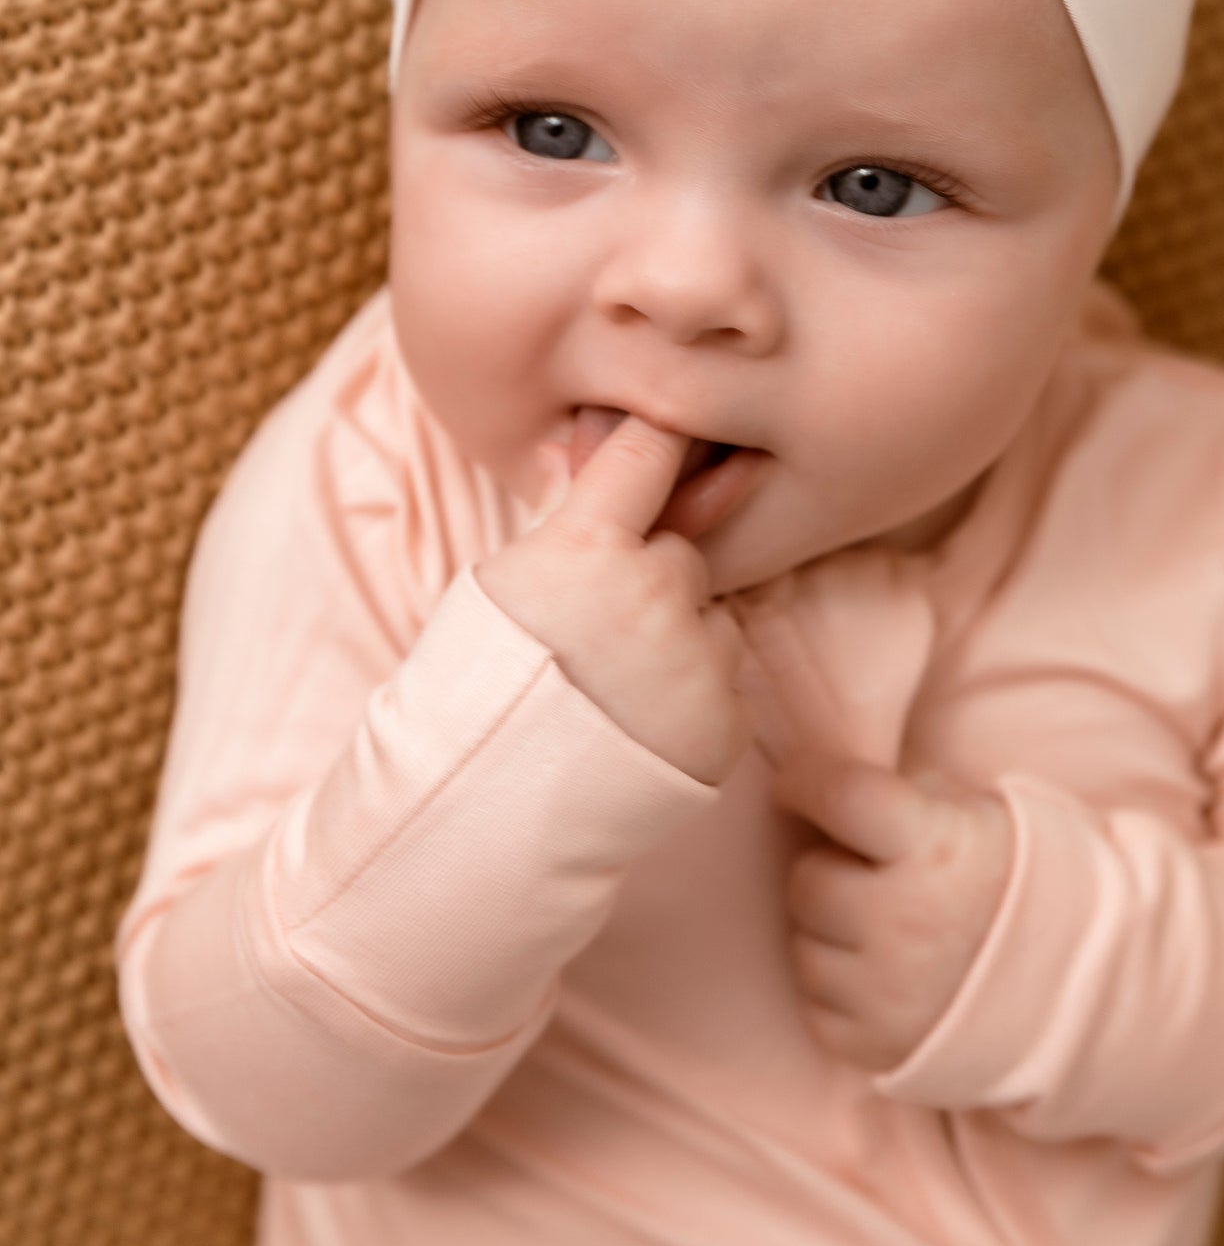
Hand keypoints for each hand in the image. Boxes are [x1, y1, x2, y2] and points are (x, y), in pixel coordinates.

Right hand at [473, 414, 750, 787]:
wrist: (482, 813)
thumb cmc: (476, 688)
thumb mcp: (501, 581)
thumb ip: (566, 520)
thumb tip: (592, 444)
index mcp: (591, 546)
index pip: (649, 451)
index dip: (657, 442)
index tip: (672, 432)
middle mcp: (655, 593)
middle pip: (680, 553)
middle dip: (651, 581)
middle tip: (598, 634)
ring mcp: (697, 663)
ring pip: (711, 620)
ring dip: (680, 641)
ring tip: (615, 690)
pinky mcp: (725, 724)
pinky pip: (723, 684)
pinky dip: (691, 700)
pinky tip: (638, 726)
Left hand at [769, 754, 1012, 1072]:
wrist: (1068, 986)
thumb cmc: (1004, 881)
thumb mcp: (973, 814)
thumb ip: (901, 795)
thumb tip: (822, 786)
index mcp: (936, 847)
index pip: (841, 796)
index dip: (805, 781)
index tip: (792, 784)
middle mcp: (907, 920)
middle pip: (809, 881)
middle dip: (828, 871)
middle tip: (863, 873)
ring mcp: (890, 992)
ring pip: (805, 946)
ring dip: (828, 932)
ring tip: (880, 927)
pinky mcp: (874, 1047)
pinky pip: (816, 1003)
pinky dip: (837, 987)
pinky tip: (880, 972)